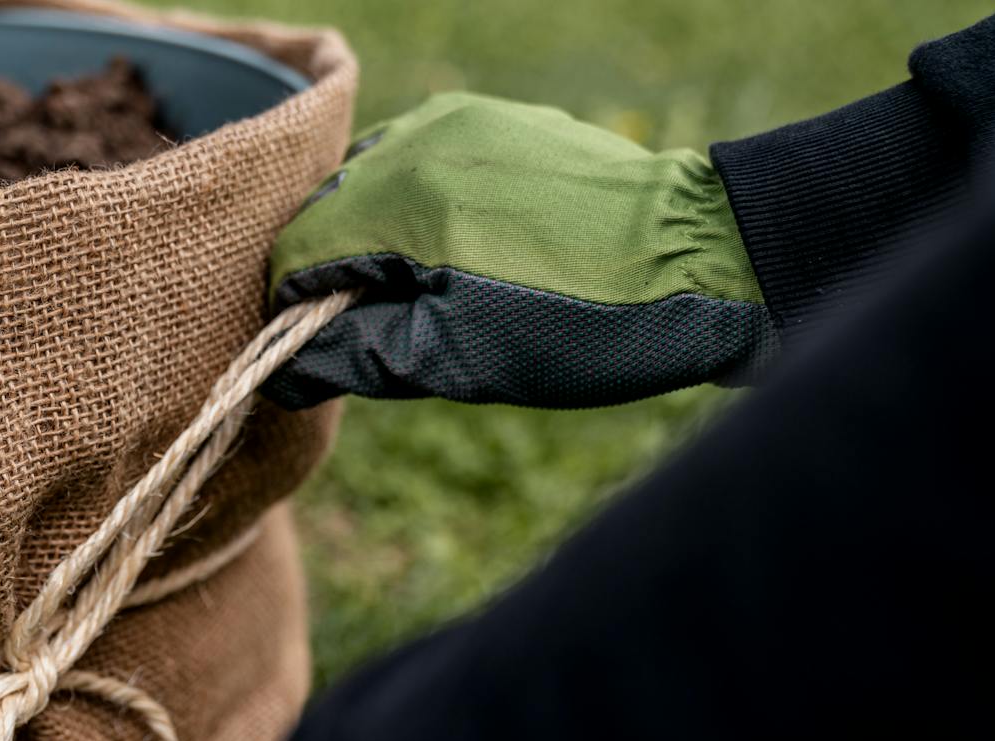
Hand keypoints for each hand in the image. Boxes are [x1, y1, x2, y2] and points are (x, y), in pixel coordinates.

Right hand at [265, 92, 777, 409]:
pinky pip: (426, 163)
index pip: (293, 253)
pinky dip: (424, 209)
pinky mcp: (502, 121)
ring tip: (440, 295)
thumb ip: (352, 356)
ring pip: (373, 186)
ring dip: (380, 242)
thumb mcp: (457, 359)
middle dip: (338, 275)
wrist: (712, 259)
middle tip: (393, 333)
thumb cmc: (585, 322)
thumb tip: (282, 367)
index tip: (328, 356)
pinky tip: (475, 253)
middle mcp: (420, 138)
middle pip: (327, 214)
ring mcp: (463, 120)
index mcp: (400, 196)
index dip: (295, 314)